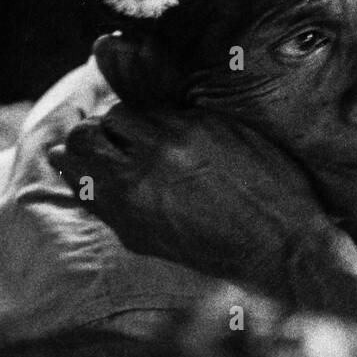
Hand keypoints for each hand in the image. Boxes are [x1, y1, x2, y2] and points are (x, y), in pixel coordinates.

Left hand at [48, 104, 327, 286]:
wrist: (280, 245)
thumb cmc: (270, 184)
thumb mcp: (234, 132)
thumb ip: (185, 117)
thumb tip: (146, 111)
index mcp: (178, 132)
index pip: (119, 111)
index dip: (126, 118)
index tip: (137, 126)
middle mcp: (148, 163)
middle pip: (85, 134)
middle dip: (93, 132)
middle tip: (110, 139)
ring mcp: (134, 202)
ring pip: (75, 167)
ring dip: (83, 158)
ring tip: (102, 159)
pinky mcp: (133, 233)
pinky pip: (91, 200)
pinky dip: (91, 187)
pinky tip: (105, 184)